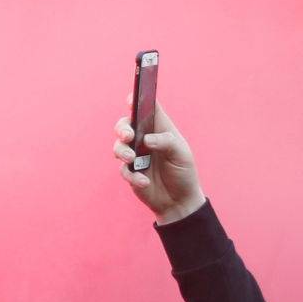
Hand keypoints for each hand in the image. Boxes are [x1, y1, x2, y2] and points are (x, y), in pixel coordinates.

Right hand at [113, 102, 204, 224]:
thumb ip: (166, 142)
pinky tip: (144, 181)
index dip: (137, 101)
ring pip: (119, 146)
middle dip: (122, 128)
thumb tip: (146, 139)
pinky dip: (132, 175)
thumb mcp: (182, 154)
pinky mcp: (130, 172)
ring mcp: (136, 156)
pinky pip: (123, 170)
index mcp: (159, 129)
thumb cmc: (183, 172)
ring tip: (132, 159)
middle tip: (128, 136)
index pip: (147, 110)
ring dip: (122, 151)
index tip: (130, 99)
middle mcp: (144, 139)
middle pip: (125, 125)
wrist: (179, 202)